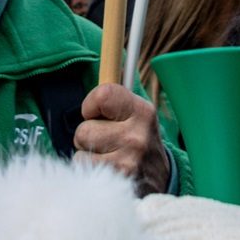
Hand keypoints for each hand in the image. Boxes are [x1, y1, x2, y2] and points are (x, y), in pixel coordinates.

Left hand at [74, 82, 169, 196]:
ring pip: (80, 152)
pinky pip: (83, 171)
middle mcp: (137, 136)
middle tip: (107, 142)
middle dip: (89, 136)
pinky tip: (106, 173)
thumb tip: (107, 56)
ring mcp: (128, 162)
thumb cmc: (138, 141)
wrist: (159, 181)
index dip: (92, 104)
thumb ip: (116, 94)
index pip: (103, 94)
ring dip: (88, 156)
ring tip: (107, 158)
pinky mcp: (117, 183)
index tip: (97, 113)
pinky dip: (89, 173)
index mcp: (142, 111)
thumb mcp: (136, 114)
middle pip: (84, 129)